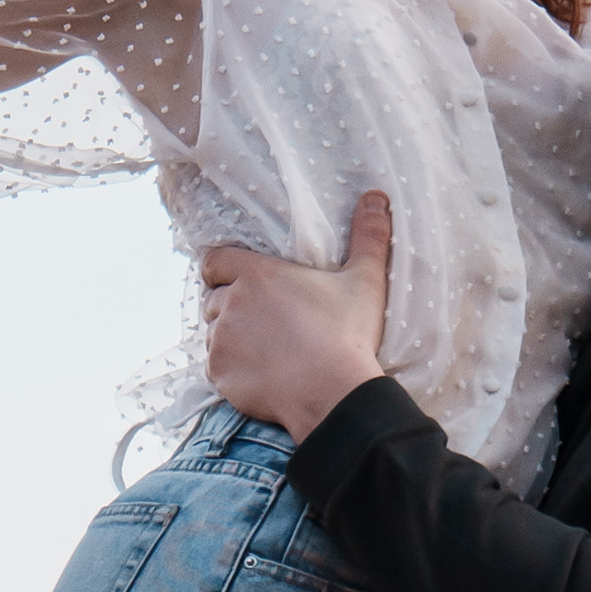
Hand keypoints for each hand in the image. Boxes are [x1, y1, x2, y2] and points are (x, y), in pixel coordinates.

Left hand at [198, 190, 394, 441]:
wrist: (334, 394)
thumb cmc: (348, 335)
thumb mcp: (364, 281)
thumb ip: (368, 236)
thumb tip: (377, 197)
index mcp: (258, 274)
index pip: (214, 261)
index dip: (221, 269)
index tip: (237, 281)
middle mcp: (231, 302)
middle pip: (214, 299)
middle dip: (231, 307)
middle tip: (262, 322)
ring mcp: (221, 339)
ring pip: (213, 334)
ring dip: (229, 338)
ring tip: (263, 350)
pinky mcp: (220, 373)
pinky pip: (216, 367)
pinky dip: (231, 369)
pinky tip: (260, 374)